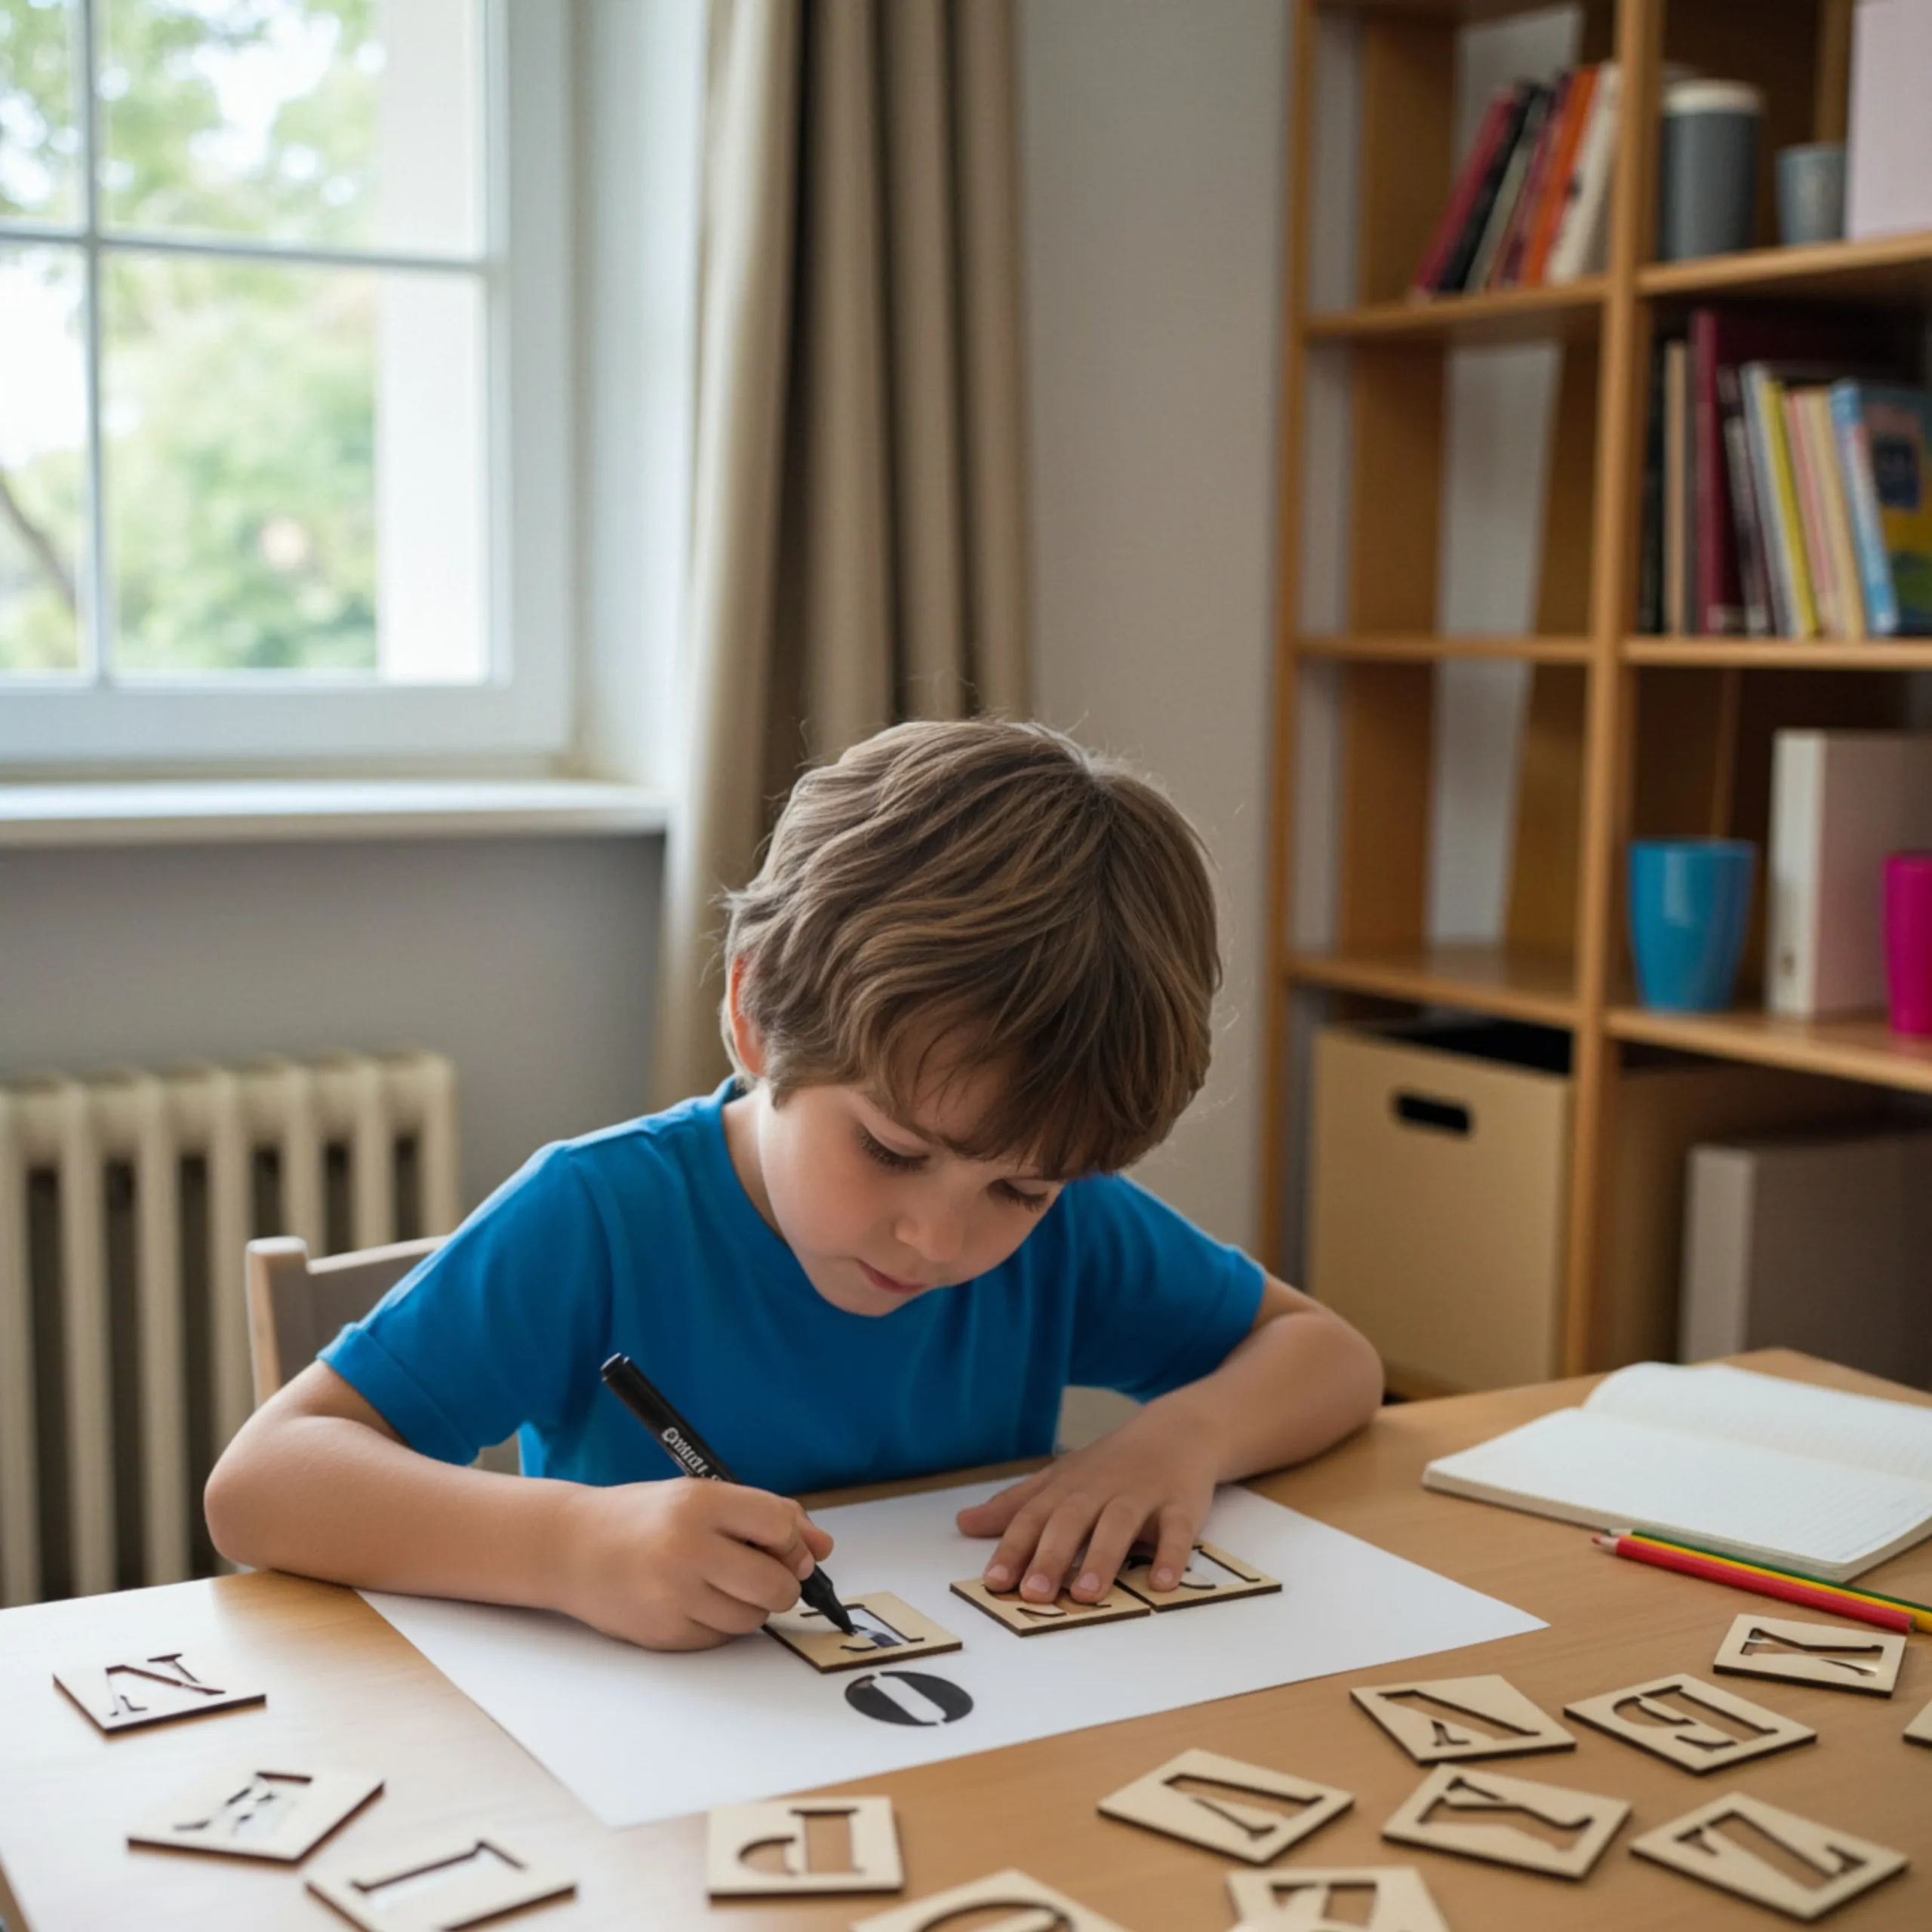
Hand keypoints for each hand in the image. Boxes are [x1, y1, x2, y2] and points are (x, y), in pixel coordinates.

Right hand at [558, 1477, 833, 1649]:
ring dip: (749, 1605)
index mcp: (700, 1503)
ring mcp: (674, 1595)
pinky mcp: (664, 1633)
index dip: (793, 1541)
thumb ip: (765, 1516)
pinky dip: (719, 1624)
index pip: (779, 1525)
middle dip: (783, 1583)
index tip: (787, 1547)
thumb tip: (822, 1547)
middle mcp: (687, 1548)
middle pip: (776, 1583)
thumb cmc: (643, 1518)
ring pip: (753, 1617)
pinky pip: (721, 1638)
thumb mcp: (701, 1497)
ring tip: (718, 1582)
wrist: (571, 1547)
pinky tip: (693, 1600)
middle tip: (765, 1573)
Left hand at [955, 1402, 1218, 1604]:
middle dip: (1051, 1556)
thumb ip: (1015, 1506)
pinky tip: (1160, 1583)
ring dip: (1102, 1558)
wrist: (1176, 1431)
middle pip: (1072, 1521)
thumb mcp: (1059, 1479)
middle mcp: (1100, 1490)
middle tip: (1034, 1594)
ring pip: (1118, 1525)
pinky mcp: (1180, 1506)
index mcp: (1067, 1488)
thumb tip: (964, 1524)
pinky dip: (1170, 1556)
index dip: (1013, 1548)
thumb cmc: (1109, 1465)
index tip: (994, 1581)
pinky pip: (1176, 1531)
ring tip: (1086, 1594)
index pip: (1033, 1517)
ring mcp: (1141, 1496)